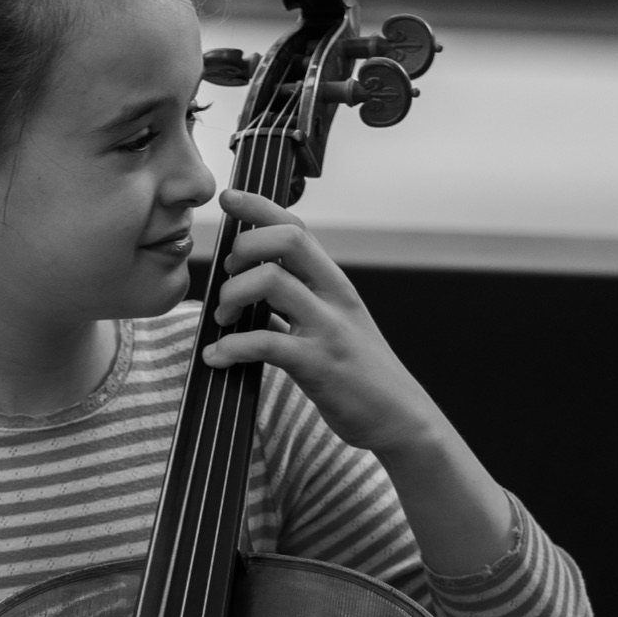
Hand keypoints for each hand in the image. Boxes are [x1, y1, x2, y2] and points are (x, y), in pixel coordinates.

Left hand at [203, 190, 432, 454]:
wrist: (400, 419)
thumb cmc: (361, 375)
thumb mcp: (335, 326)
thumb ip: (298, 306)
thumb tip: (250, 292)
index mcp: (336, 284)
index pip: (297, 228)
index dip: (259, 207)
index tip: (228, 197)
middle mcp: (334, 298)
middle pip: (285, 241)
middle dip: (243, 249)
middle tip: (227, 279)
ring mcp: (328, 329)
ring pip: (270, 282)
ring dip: (231, 296)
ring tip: (223, 321)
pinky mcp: (318, 365)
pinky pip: (264, 343)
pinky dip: (231, 347)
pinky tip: (218, 357)